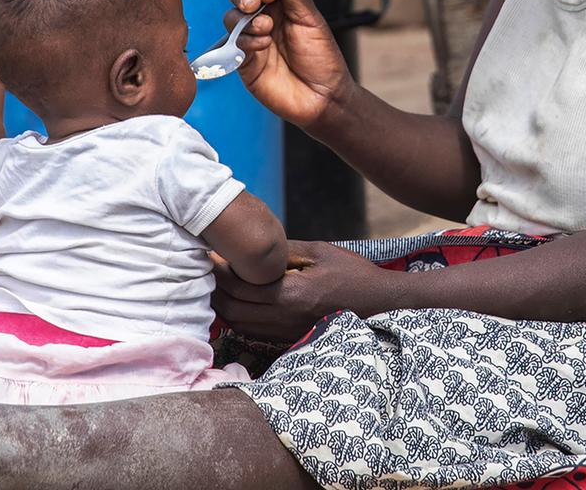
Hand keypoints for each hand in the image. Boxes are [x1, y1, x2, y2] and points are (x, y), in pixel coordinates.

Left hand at [211, 240, 389, 343]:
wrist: (380, 305)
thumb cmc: (353, 274)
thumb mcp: (319, 252)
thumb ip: (284, 250)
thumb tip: (252, 247)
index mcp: (290, 294)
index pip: (239, 285)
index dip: (218, 269)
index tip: (208, 253)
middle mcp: (284, 318)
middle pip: (231, 308)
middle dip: (213, 288)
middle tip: (204, 268)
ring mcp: (286, 332)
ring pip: (238, 324)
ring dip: (222, 305)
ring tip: (216, 284)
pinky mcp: (289, 339)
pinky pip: (252, 332)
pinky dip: (237, 317)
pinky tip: (237, 301)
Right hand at [227, 0, 351, 130]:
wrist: (323, 97)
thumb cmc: (322, 57)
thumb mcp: (310, 19)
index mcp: (282, 3)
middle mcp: (264, 17)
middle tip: (254, 3)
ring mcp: (251, 38)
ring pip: (231, 16)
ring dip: (246, 19)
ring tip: (266, 30)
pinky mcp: (243, 60)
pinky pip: (232, 43)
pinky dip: (245, 41)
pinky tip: (262, 47)